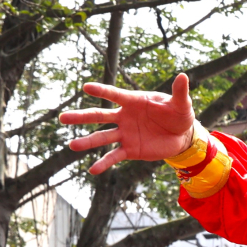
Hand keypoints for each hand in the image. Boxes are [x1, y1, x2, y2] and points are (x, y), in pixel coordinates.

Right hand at [60, 72, 198, 172]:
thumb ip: (179, 92)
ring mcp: (125, 134)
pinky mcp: (130, 150)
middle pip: (99, 116)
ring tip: (72, 145)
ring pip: (102, 137)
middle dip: (81, 117)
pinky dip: (104, 163)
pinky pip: (114, 156)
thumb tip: (183, 76)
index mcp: (133, 102)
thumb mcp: (181, 104)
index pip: (114, 95)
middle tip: (62, 118)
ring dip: (87, 141)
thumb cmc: (179, 115)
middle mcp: (124, 117)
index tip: (86, 87)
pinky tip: (92, 170)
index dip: (102, 91)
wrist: (182, 136)